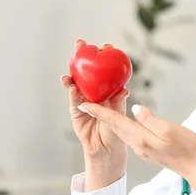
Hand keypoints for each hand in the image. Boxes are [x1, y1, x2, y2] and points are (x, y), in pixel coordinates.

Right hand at [61, 40, 128, 163]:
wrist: (107, 150)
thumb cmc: (117, 132)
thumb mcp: (120, 115)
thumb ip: (119, 103)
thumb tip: (125, 90)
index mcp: (106, 90)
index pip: (105, 70)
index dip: (104, 57)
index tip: (106, 46)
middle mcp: (94, 92)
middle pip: (87, 71)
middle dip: (82, 57)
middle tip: (80, 45)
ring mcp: (83, 100)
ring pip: (76, 83)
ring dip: (72, 75)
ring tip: (70, 69)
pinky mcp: (76, 111)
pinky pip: (74, 100)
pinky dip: (73, 93)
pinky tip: (72, 86)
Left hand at [77, 102, 195, 189]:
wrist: (194, 167)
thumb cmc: (186, 147)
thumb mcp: (169, 129)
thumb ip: (150, 119)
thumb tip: (135, 108)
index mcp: (140, 138)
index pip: (114, 121)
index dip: (98, 112)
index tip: (83, 104)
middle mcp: (137, 144)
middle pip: (114, 126)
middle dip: (99, 114)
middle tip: (87, 101)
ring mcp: (141, 148)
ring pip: (120, 130)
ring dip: (109, 119)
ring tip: (100, 108)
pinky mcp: (147, 149)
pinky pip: (129, 134)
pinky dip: (121, 125)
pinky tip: (122, 119)